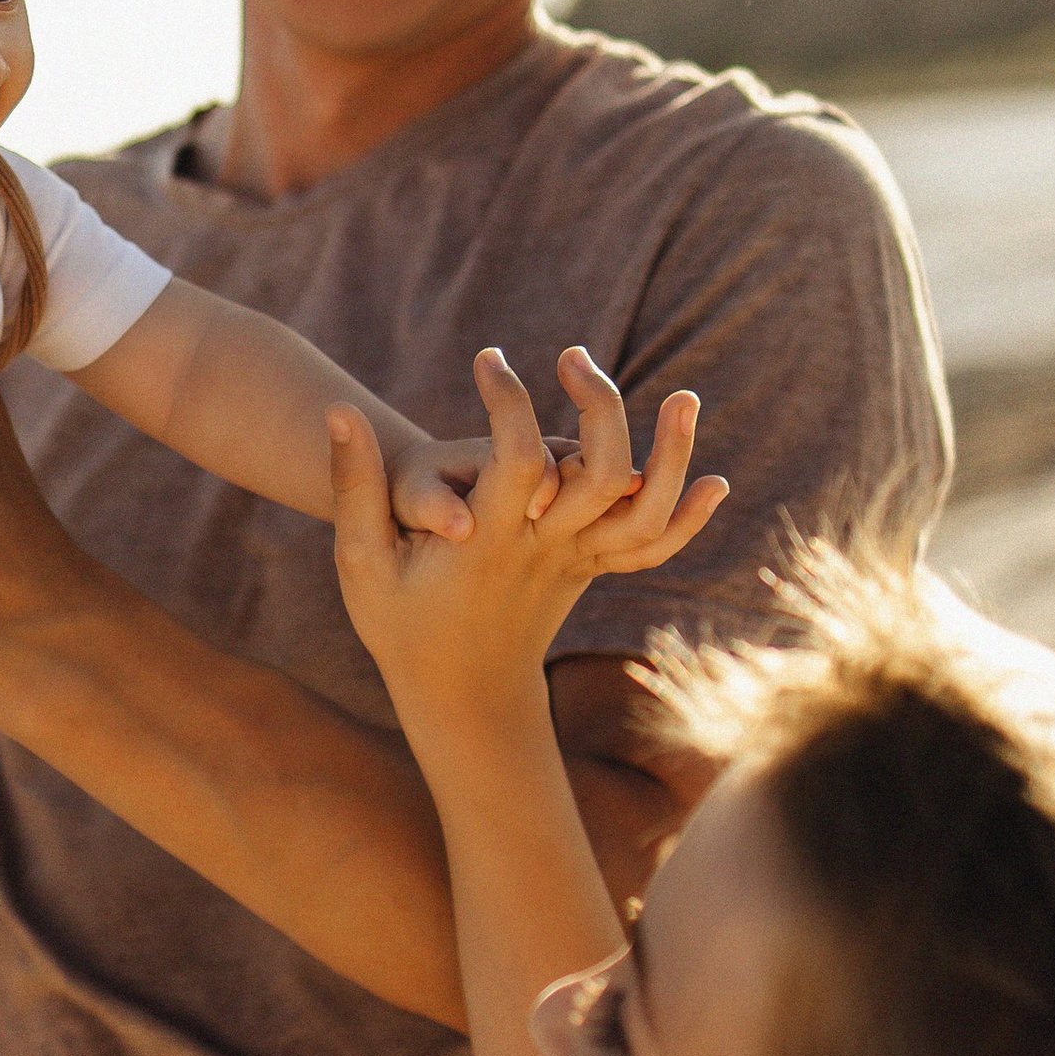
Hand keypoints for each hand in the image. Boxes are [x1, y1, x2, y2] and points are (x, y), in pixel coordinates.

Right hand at [331, 346, 724, 733]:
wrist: (463, 697)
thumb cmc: (401, 626)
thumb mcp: (361, 561)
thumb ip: (354, 485)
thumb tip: (339, 414)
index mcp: (488, 541)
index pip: (516, 457)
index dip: (508, 398)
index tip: (488, 359)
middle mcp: (543, 548)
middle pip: (601, 472)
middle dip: (602, 405)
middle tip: (572, 358)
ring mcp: (577, 561)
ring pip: (644, 509)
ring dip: (674, 454)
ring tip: (684, 399)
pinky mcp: (593, 567)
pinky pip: (653, 544)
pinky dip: (688, 517)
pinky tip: (714, 484)